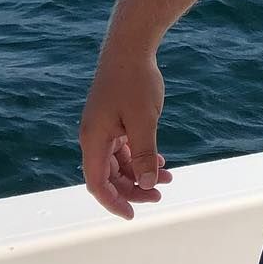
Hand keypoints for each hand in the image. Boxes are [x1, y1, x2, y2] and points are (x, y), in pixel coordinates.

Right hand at [80, 47, 172, 219]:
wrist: (130, 49)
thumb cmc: (135, 82)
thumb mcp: (143, 120)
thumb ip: (144, 153)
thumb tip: (146, 183)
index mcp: (94, 140)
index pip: (97, 184)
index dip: (114, 202)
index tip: (133, 214)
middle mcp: (94, 137)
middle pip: (109, 176)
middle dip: (133, 189)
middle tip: (160, 195)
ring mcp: (103, 129)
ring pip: (118, 163)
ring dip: (140, 173)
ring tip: (168, 179)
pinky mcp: (114, 120)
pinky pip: (124, 148)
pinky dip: (140, 157)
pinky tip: (161, 160)